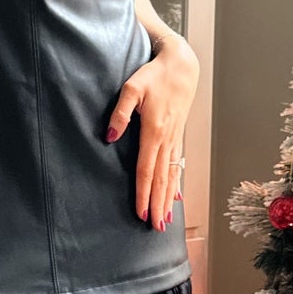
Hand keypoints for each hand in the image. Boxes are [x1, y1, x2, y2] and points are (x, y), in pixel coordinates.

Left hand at [106, 34, 199, 228]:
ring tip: (165, 220)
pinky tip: (176, 198)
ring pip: (171, 175)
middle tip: (155, 227)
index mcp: (154, 131)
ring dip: (167, 199)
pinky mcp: (176, 136)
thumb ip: (120, 113)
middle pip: (160, 179)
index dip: (142, 193)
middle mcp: (167, 139)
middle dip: (157, 204)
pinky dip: (176, 184)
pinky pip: (176, 166)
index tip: (140, 212)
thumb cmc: (154, 76)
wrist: (181, 66)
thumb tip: (110, 137)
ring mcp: (174, 139)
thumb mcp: (131, 88)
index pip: (146, 170)